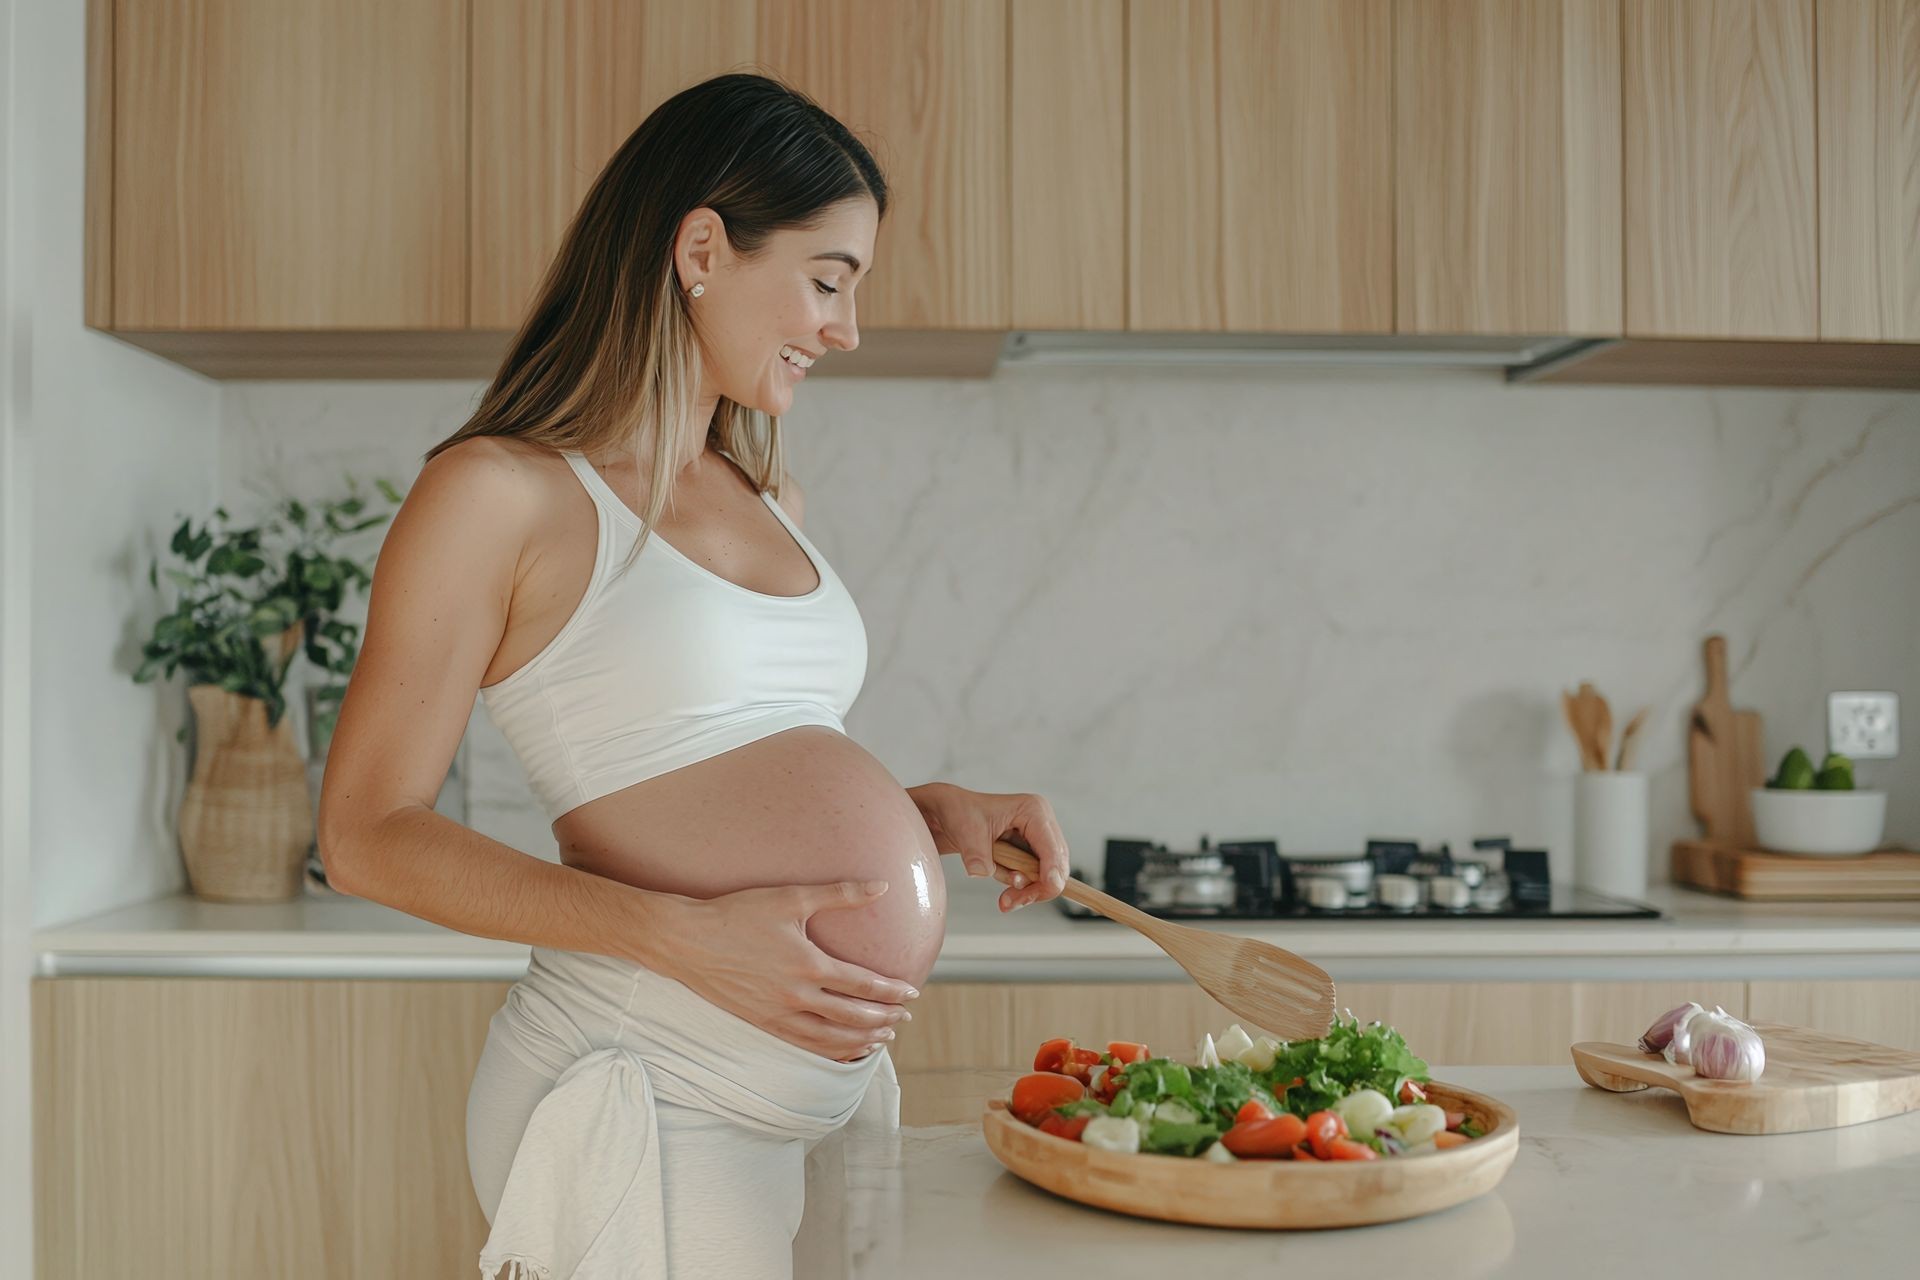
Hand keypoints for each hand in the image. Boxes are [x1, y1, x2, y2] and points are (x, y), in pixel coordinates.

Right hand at [659, 880, 918, 1061]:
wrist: (687, 941)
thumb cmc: (737, 913)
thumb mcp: (791, 897)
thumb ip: (840, 893)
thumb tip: (882, 887)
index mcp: (809, 966)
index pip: (863, 985)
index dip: (891, 992)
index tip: (911, 994)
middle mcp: (797, 997)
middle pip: (853, 1016)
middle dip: (884, 1018)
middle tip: (904, 1018)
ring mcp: (778, 1015)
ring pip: (831, 1039)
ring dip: (862, 1040)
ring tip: (883, 1038)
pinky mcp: (761, 1024)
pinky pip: (805, 1045)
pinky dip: (830, 1051)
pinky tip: (842, 1050)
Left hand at [914, 783, 1070, 911]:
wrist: (949, 815)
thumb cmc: (959, 813)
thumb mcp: (966, 833)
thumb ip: (977, 855)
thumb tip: (982, 872)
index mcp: (1032, 810)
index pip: (1052, 848)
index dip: (1051, 872)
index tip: (1042, 891)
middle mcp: (1041, 823)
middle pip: (1057, 866)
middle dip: (1037, 889)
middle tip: (1010, 902)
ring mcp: (1037, 839)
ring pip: (1047, 876)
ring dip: (1027, 893)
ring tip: (1005, 902)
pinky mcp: (1029, 852)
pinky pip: (1034, 878)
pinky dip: (1022, 890)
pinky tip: (1007, 895)